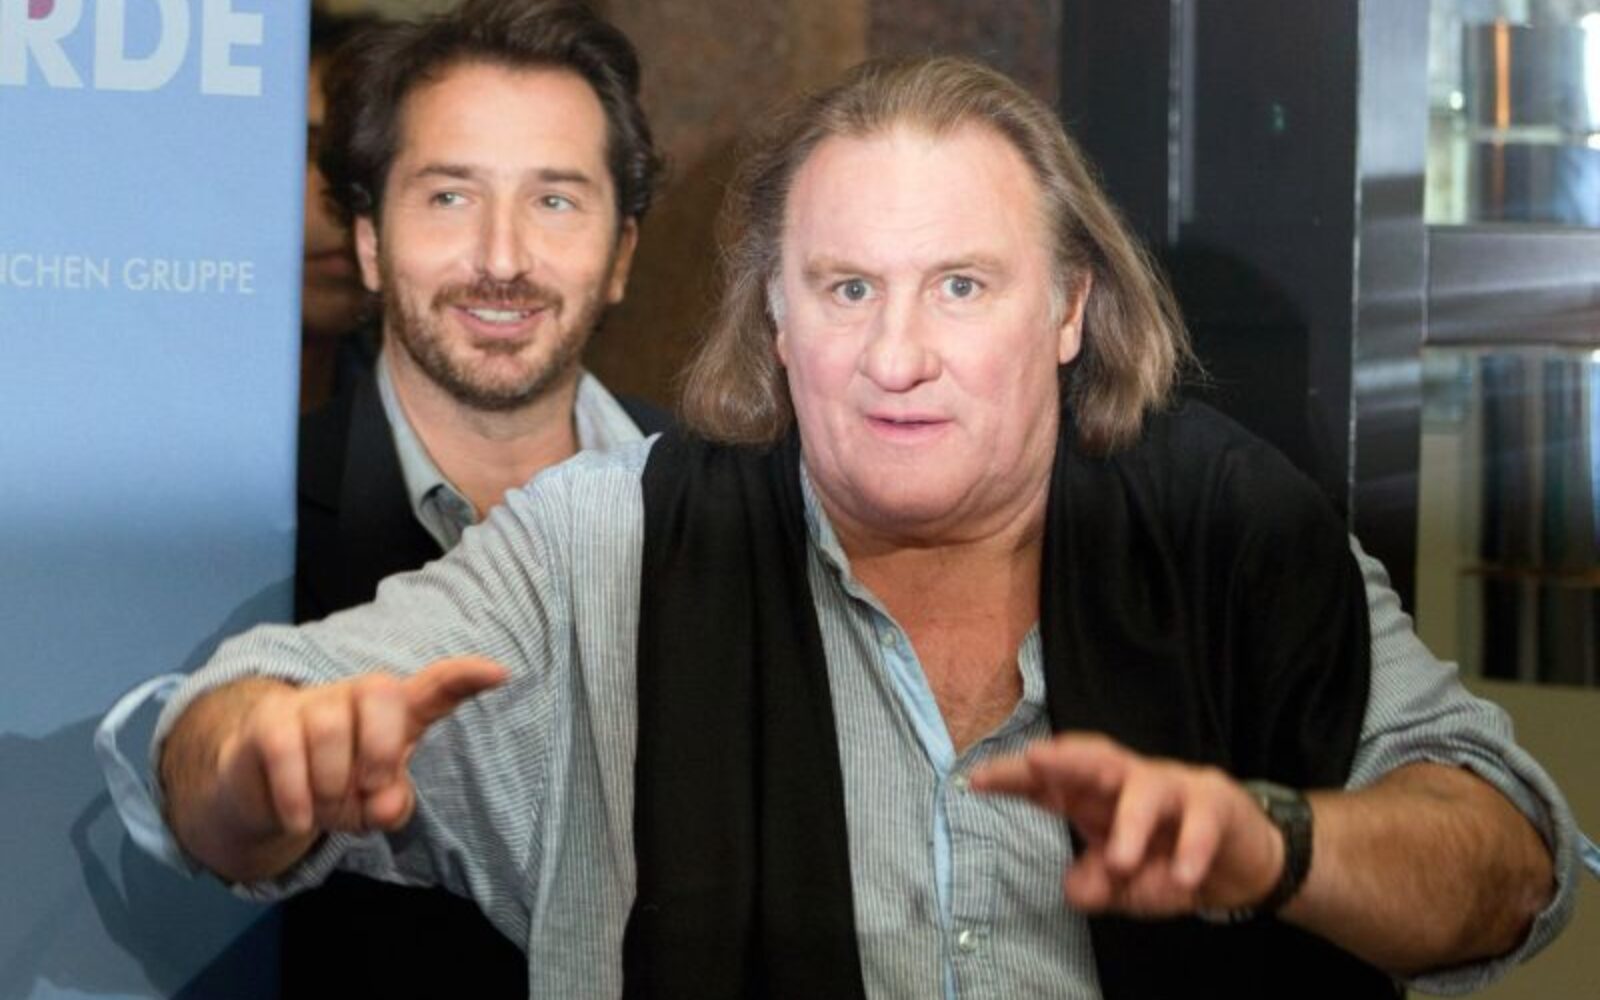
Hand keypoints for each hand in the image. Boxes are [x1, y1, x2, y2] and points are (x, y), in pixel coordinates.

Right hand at [213, 656, 508, 839]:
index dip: (465, 678)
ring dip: (330, 785)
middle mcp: (354, 697)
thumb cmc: (335, 788)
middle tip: (367, 789)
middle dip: (380, 748)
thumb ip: (390, 806)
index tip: (501, 673)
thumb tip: (387, 801)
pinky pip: (286, 749)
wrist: (264, 795)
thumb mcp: (370, 807)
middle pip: (381, 691)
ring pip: (329, 728)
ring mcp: (310, 703)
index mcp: (395, 714)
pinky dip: (297, 797)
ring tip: (324, 809)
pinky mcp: (269, 720)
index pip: (435, 687)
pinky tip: (300, 820)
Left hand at [969, 733, 1284, 917]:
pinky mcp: (1216, 804)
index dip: (1014, 776)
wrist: (1239, 860)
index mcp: (1095, 796)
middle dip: (1065, 758)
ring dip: (1132, 823)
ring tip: (1121, 861)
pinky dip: (1190, 849)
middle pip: (1096, 758)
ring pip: (1147, 787)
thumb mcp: (1123, 884)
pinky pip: (1201, 822)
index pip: (1049, 781)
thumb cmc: (1164, 859)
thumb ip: (1096, 886)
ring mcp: (1174, 787)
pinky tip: (1181, 877)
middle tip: (1036, 760)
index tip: (975, 780)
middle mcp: (1130, 781)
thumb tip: (1074, 888)